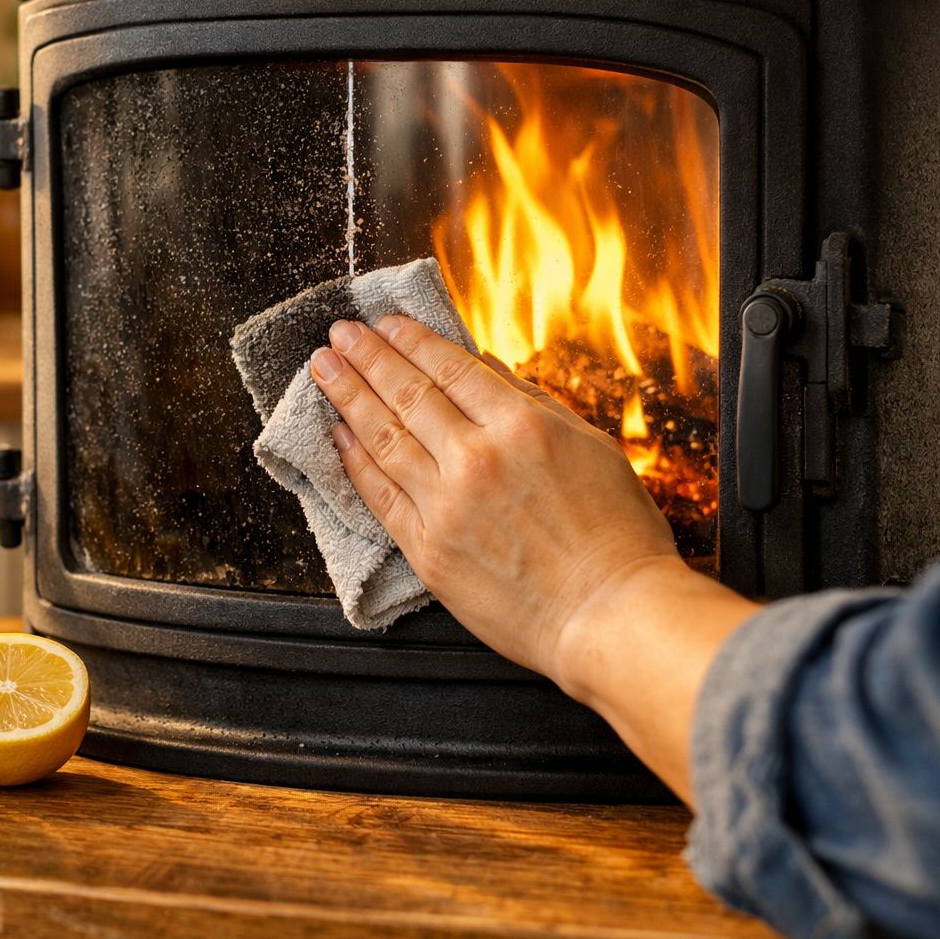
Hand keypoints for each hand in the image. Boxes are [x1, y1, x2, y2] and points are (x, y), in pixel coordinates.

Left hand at [310, 315, 680, 685]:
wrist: (609, 616)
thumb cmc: (616, 537)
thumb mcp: (592, 448)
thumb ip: (536, 403)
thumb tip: (488, 366)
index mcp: (522, 426)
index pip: (450, 368)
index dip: (411, 341)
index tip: (385, 323)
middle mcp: (477, 458)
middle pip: (408, 394)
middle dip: (367, 357)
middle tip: (339, 334)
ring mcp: (447, 506)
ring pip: (384, 438)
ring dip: (348, 398)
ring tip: (323, 370)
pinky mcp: (428, 550)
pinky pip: (380, 496)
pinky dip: (355, 462)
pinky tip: (337, 435)